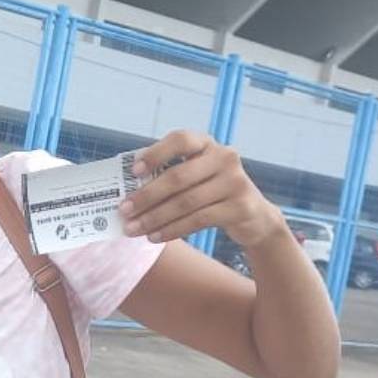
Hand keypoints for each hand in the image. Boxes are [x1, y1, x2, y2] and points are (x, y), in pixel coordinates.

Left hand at [119, 130, 284, 248]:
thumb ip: (167, 175)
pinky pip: (198, 220)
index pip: (180, 140)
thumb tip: (125, 191)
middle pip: (178, 177)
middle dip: (146, 196)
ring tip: (134, 229)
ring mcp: (235, 182)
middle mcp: (224, 157)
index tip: (133, 170)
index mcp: (206, 144)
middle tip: (124, 211)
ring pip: (185, 202)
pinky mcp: (240, 207)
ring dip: (155, 218)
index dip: (156, 153)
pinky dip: (172, 229)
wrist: (253, 215)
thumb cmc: (209, 191)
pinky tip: (155, 237)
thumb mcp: (194, 176)